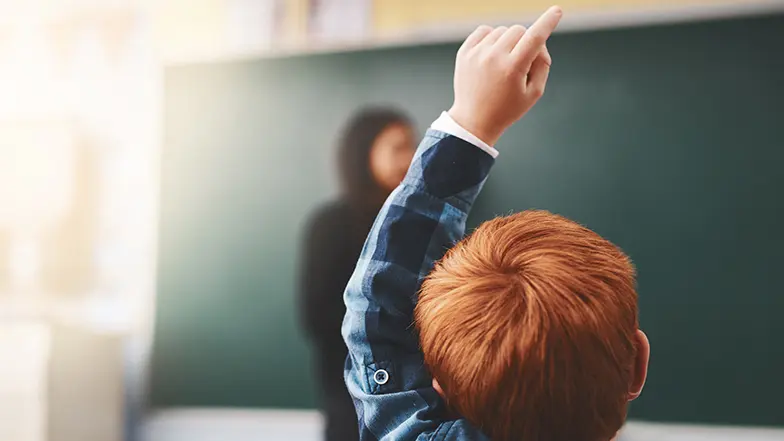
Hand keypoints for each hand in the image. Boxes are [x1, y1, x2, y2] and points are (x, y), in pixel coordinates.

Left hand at [448, 6, 562, 145]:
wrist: (474, 120)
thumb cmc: (508, 108)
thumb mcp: (534, 92)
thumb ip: (543, 64)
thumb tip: (539, 41)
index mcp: (513, 69)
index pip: (535, 38)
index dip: (548, 23)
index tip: (557, 11)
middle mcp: (493, 58)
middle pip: (519, 30)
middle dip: (525, 41)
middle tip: (521, 62)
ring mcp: (476, 54)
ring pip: (502, 30)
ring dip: (508, 42)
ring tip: (504, 64)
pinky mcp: (464, 52)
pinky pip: (484, 31)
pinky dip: (491, 38)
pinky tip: (491, 55)